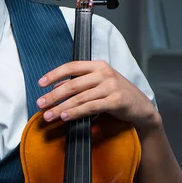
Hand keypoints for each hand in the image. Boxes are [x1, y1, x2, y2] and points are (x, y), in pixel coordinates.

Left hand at [35, 60, 160, 135]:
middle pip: (72, 85)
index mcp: (98, 65)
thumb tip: (56, 88)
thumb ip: (79, 84)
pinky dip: (75, 113)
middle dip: (53, 96)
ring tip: (49, 115)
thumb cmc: (117, 94)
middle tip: (40, 104)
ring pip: (79, 98)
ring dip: (61, 108)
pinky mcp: (116, 100)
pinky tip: (65, 117)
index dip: (54, 74)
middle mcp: (104, 73)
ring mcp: (111, 86)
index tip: (40, 83)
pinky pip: (90, 107)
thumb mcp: (98, 85)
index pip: (71, 66)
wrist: (141, 107)